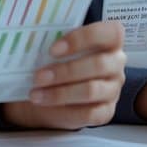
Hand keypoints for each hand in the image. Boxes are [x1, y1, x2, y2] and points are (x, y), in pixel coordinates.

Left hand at [2, 21, 125, 128]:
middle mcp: (116, 64)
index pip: (111, 33)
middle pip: (99, 64)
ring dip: (60, 92)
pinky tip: (47, 105)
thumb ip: (54, 42)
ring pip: (91, 90)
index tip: (53, 49)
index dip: (83, 38)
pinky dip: (64, 110)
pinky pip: (89, 114)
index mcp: (110, 42)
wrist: (55, 92)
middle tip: (38, 76)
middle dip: (65, 71)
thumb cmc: (59, 62)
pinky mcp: (106, 112)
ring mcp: (113, 89)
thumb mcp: (58, 49)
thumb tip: (31, 39)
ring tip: (36, 93)